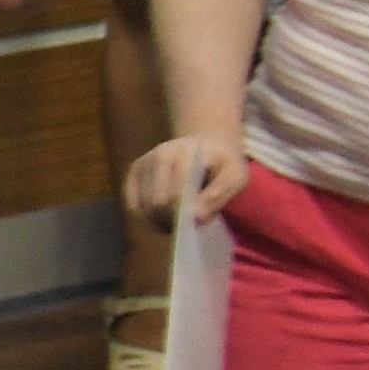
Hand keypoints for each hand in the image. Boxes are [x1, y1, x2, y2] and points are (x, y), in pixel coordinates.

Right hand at [123, 131, 247, 233]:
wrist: (207, 144)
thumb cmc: (223, 164)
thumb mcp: (236, 177)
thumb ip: (219, 196)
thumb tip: (195, 218)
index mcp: (185, 154)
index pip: (177, 194)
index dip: (185, 214)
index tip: (196, 222)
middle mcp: (159, 156)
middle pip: (156, 202)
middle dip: (170, 219)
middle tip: (186, 225)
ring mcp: (143, 163)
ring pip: (142, 206)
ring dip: (158, 221)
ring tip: (175, 222)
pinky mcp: (134, 172)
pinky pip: (132, 204)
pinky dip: (145, 218)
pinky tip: (160, 218)